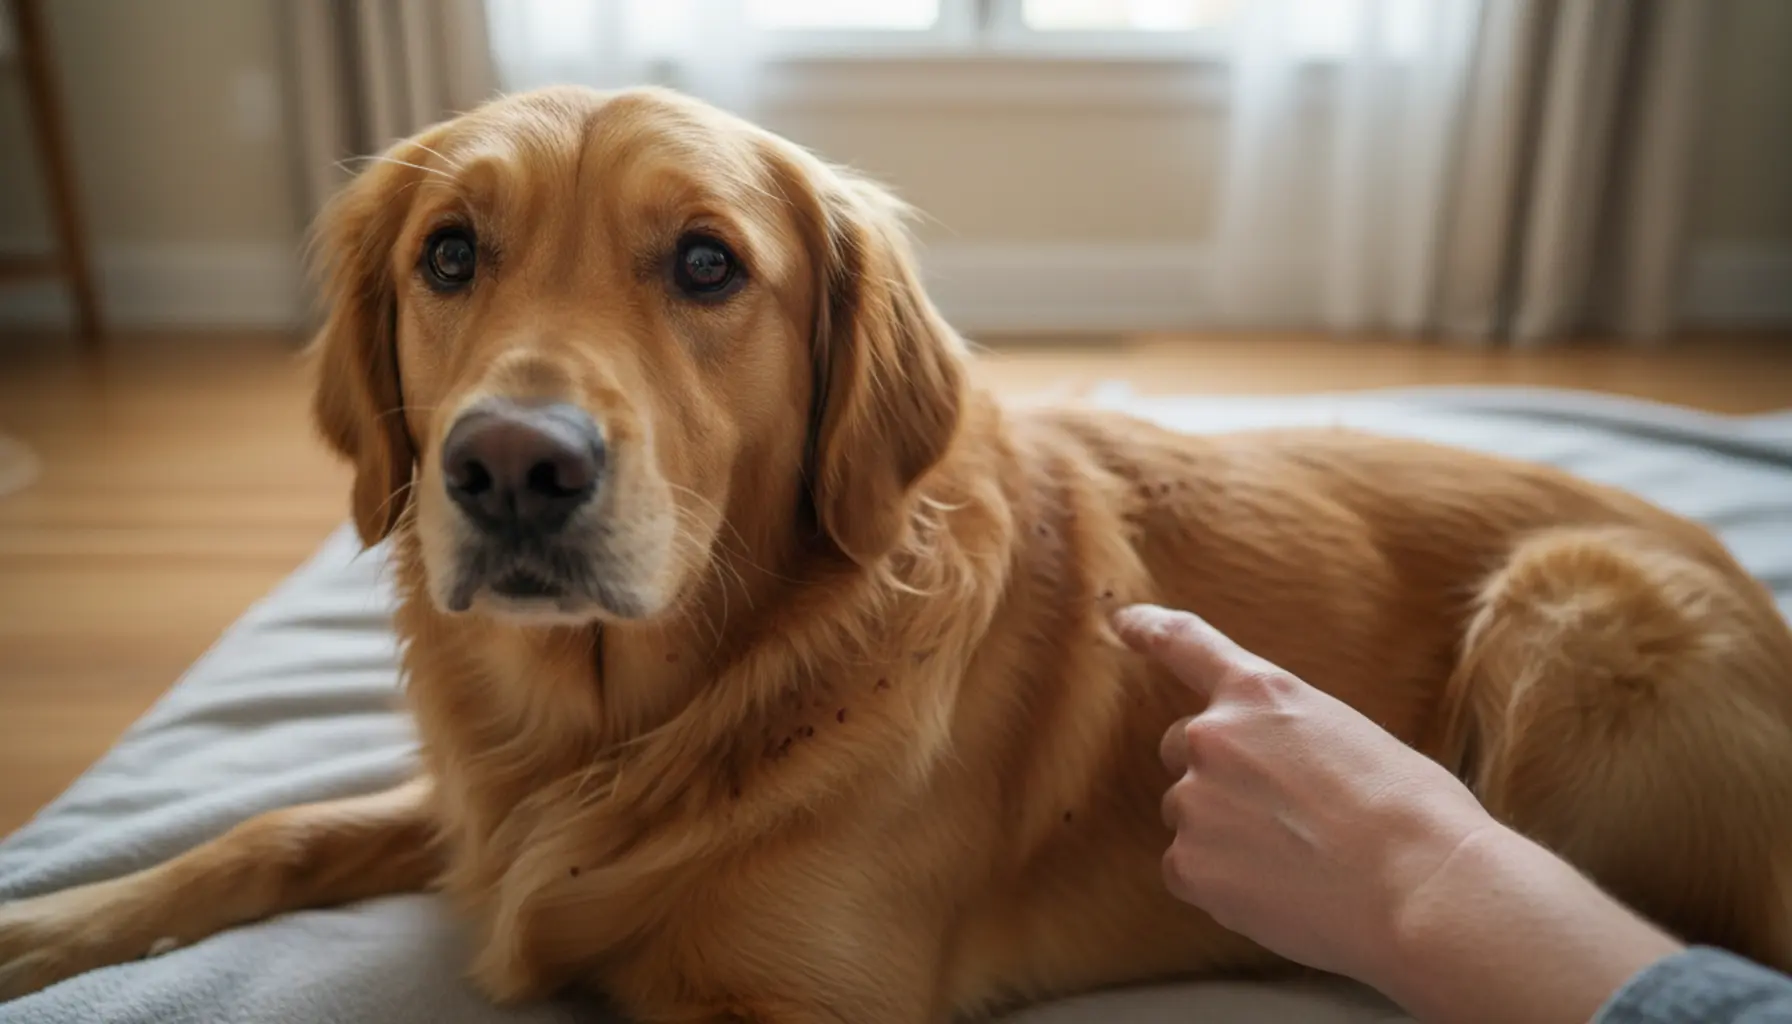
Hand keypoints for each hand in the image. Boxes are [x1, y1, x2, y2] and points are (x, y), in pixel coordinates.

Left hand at [1114, 604, 1495, 986]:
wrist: (1423, 887)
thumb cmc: (1414, 814)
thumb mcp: (1352, 737)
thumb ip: (1289, 740)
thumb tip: (1274, 776)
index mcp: (1261, 693)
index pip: (1187, 644)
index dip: (1150, 629)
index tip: (1122, 621)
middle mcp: (1213, 737)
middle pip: (1184, 751)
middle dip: (1218, 776)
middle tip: (1280, 815)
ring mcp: (1195, 801)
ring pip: (1191, 817)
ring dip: (1226, 835)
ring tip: (1298, 862)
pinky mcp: (1189, 864)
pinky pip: (1188, 871)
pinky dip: (1223, 884)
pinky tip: (1279, 893)